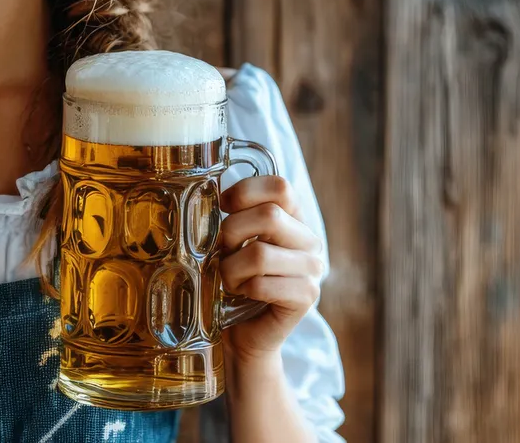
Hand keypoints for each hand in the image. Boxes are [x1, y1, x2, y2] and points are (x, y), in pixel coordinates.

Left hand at [217, 175, 323, 364]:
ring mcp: (313, 269)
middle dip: (232, 233)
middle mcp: (310, 240)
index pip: (279, 187)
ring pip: (260, 254)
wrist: (243, 332)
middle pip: (269, 216)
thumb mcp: (232, 242)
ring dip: (232, 269)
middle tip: (222, 253)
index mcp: (294, 218)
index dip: (245, 192)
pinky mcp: (306, 297)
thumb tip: (206, 197)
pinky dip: (243, 289)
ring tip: (230, 280)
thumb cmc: (234, 280)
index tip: (223, 207)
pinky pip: (263, 284)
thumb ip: (232, 217)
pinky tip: (243, 295)